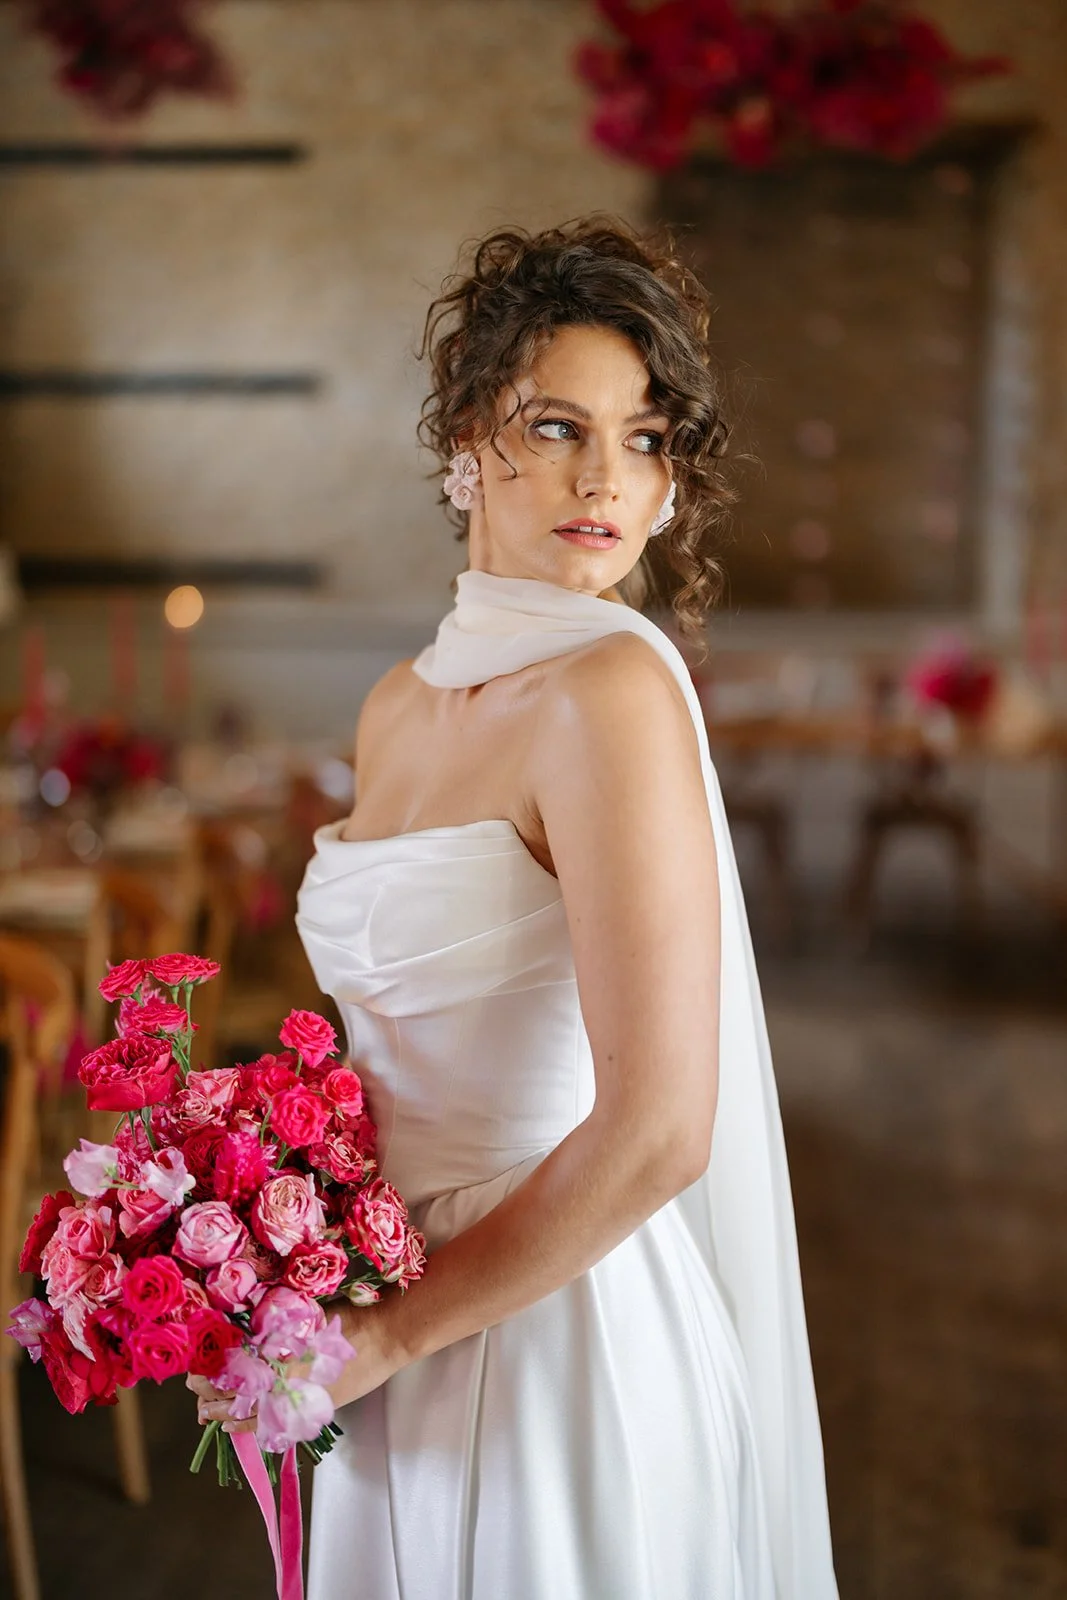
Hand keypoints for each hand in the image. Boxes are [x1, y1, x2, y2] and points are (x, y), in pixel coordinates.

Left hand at [185, 1301, 404, 1432]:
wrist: (385, 1335)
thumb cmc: (346, 1317)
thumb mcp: (303, 1313)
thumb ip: (271, 1325)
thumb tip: (237, 1330)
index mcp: (277, 1352)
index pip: (230, 1369)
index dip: (208, 1372)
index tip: (193, 1370)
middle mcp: (282, 1380)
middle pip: (234, 1393)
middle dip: (209, 1393)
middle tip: (194, 1388)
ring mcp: (296, 1399)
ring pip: (248, 1414)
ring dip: (223, 1413)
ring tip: (205, 1413)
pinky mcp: (310, 1410)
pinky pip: (272, 1425)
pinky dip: (250, 1427)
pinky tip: (235, 1428)